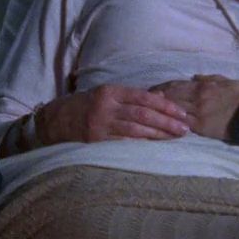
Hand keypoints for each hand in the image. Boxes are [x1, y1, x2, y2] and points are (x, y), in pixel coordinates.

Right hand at [38, 84, 189, 143]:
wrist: (53, 120)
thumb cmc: (85, 106)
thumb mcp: (106, 94)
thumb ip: (131, 96)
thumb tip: (161, 97)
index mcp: (111, 91)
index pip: (144, 97)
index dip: (165, 105)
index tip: (182, 113)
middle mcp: (106, 106)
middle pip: (143, 113)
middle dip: (166, 121)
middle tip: (185, 129)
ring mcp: (100, 124)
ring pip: (135, 129)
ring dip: (158, 134)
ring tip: (175, 138)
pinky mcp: (95, 140)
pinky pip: (123, 142)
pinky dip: (141, 143)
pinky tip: (155, 146)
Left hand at [151, 75, 238, 139]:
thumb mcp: (226, 80)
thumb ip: (209, 78)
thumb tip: (194, 77)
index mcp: (202, 85)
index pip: (175, 85)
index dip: (162, 87)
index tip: (151, 90)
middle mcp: (197, 97)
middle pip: (171, 97)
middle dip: (156, 99)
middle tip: (142, 102)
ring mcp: (198, 113)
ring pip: (174, 110)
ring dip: (160, 112)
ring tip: (148, 113)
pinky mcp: (202, 127)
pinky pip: (182, 124)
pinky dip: (171, 123)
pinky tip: (162, 125)